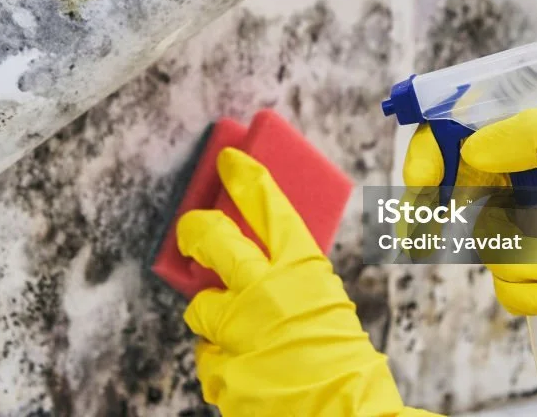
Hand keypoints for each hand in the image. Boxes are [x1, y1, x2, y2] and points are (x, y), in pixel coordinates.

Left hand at [178, 147, 439, 416]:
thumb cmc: (345, 366)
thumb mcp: (328, 306)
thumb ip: (292, 283)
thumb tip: (258, 266)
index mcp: (303, 271)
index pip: (269, 208)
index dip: (246, 179)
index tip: (229, 161)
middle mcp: (266, 293)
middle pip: (212, 240)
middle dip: (195, 230)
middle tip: (191, 231)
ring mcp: (240, 332)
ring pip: (200, 308)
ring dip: (215, 322)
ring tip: (243, 339)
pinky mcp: (222, 370)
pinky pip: (208, 359)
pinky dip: (223, 366)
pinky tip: (249, 374)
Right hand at [405, 109, 536, 346]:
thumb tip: (473, 151)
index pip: (469, 127)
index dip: (433, 149)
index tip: (420, 180)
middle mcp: (535, 172)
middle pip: (463, 187)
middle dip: (453, 215)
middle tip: (419, 232)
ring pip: (486, 240)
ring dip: (516, 260)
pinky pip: (507, 280)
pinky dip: (524, 291)